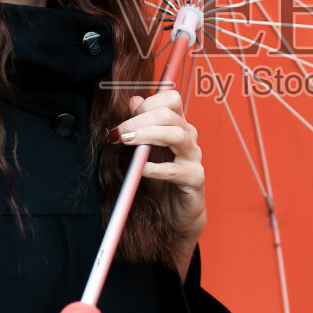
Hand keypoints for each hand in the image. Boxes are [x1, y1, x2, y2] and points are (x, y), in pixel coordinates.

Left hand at [113, 90, 205, 245]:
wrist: (174, 213)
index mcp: (178, 125)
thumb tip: (133, 99)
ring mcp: (193, 157)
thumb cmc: (159, 179)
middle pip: (169, 114)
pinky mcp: (194, 178)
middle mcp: (188, 137)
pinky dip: (156, 168)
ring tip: (126, 141)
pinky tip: (141, 169)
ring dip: (148, 135)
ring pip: (176, 135)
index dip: (148, 102)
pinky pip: (175, 170)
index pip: (172, 99)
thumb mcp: (145, 150)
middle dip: (140, 119)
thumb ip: (140, 124)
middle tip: (118, 131)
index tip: (126, 115)